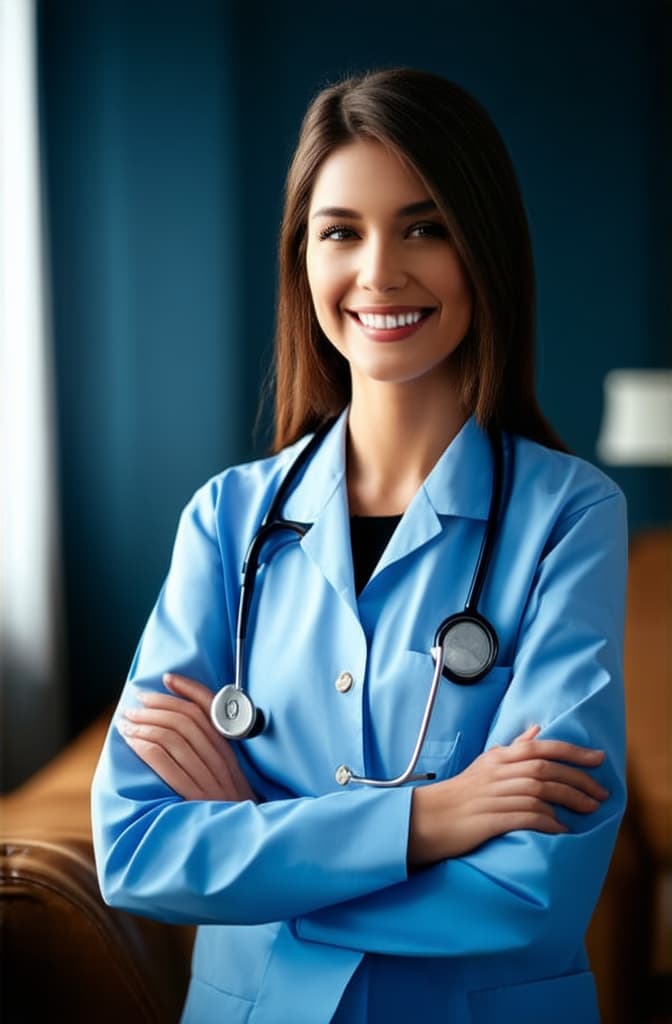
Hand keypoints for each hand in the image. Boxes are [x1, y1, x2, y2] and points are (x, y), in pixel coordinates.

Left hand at [119, 673, 256, 802]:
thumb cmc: (229, 808)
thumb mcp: (229, 775)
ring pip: (173, 738)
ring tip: (126, 721)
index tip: (167, 678)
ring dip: (144, 724)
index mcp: (230, 750)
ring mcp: (209, 780)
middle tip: (136, 702)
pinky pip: (166, 765)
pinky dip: (146, 748)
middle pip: (187, 720)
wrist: (240, 843)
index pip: (211, 709)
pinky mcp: (194, 798)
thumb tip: (181, 726)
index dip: (188, 688)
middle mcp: (221, 761)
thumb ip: (213, 751)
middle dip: (157, 705)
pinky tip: (131, 741)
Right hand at [408, 724, 608, 867]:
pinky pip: (527, 817)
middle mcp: (497, 773)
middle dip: (579, 780)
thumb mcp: (486, 765)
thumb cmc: (461, 793)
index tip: (598, 759)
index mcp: (499, 758)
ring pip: (540, 792)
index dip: (573, 752)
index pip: (541, 747)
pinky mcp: (490, 819)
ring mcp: (494, 796)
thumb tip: (537, 729)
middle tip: (601, 794)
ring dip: (570, 801)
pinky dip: (549, 822)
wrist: (427, 818)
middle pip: (546, 770)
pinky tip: (562, 830)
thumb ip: (514, 748)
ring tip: (589, 811)